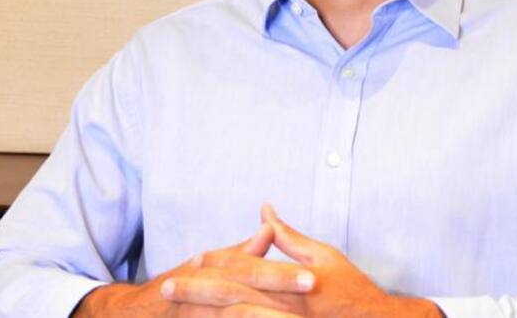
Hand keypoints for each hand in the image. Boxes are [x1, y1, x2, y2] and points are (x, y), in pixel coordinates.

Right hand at [73, 224, 312, 316]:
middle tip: (312, 296)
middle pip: (243, 296)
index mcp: (210, 271)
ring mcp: (194, 313)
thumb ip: (241, 251)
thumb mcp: (209, 265)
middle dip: (278, 297)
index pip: (250, 272)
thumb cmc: (179, 286)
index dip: (282, 276)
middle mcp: (200, 293)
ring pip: (233, 317)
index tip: (314, 278)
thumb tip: (269, 226)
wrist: (138, 312)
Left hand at [199, 204, 440, 317]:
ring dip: (205, 315)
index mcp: (295, 280)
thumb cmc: (352, 290)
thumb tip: (265, 208)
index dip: (218, 262)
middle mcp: (288, 305)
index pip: (249, 267)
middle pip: (234, 295)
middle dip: (196, 292)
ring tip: (176, 313)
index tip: (193, 260)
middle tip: (165, 288)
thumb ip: (290, 237)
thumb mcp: (324, 257)